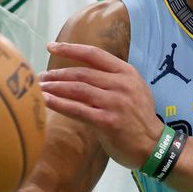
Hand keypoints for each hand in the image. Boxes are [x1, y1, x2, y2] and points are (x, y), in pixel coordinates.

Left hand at [41, 42, 162, 169]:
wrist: (153, 145)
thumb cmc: (140, 119)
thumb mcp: (134, 90)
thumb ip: (113, 80)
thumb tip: (84, 74)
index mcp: (126, 72)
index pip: (94, 54)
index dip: (71, 48)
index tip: (51, 46)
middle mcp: (121, 84)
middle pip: (81, 73)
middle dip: (57, 74)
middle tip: (40, 77)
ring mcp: (114, 102)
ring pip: (77, 89)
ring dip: (54, 88)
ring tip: (39, 89)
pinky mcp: (107, 121)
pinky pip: (77, 110)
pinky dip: (58, 104)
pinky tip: (45, 102)